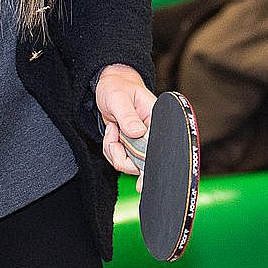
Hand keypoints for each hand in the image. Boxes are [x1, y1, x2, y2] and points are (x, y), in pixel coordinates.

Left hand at [95, 64, 156, 179]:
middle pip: (144, 162)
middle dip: (124, 156)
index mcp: (156, 120)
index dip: (152, 165)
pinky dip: (111, 150)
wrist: (107, 86)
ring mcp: (141, 142)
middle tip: (114, 140)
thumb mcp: (119, 98)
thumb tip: (138, 132)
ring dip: (115, 151)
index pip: (160, 147)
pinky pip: (120, 159)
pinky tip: (111, 133)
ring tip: (112, 130)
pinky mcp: (131, 146)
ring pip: (130, 164)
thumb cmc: (116, 87)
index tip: (143, 181)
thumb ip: (128, 116)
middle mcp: (152, 134)